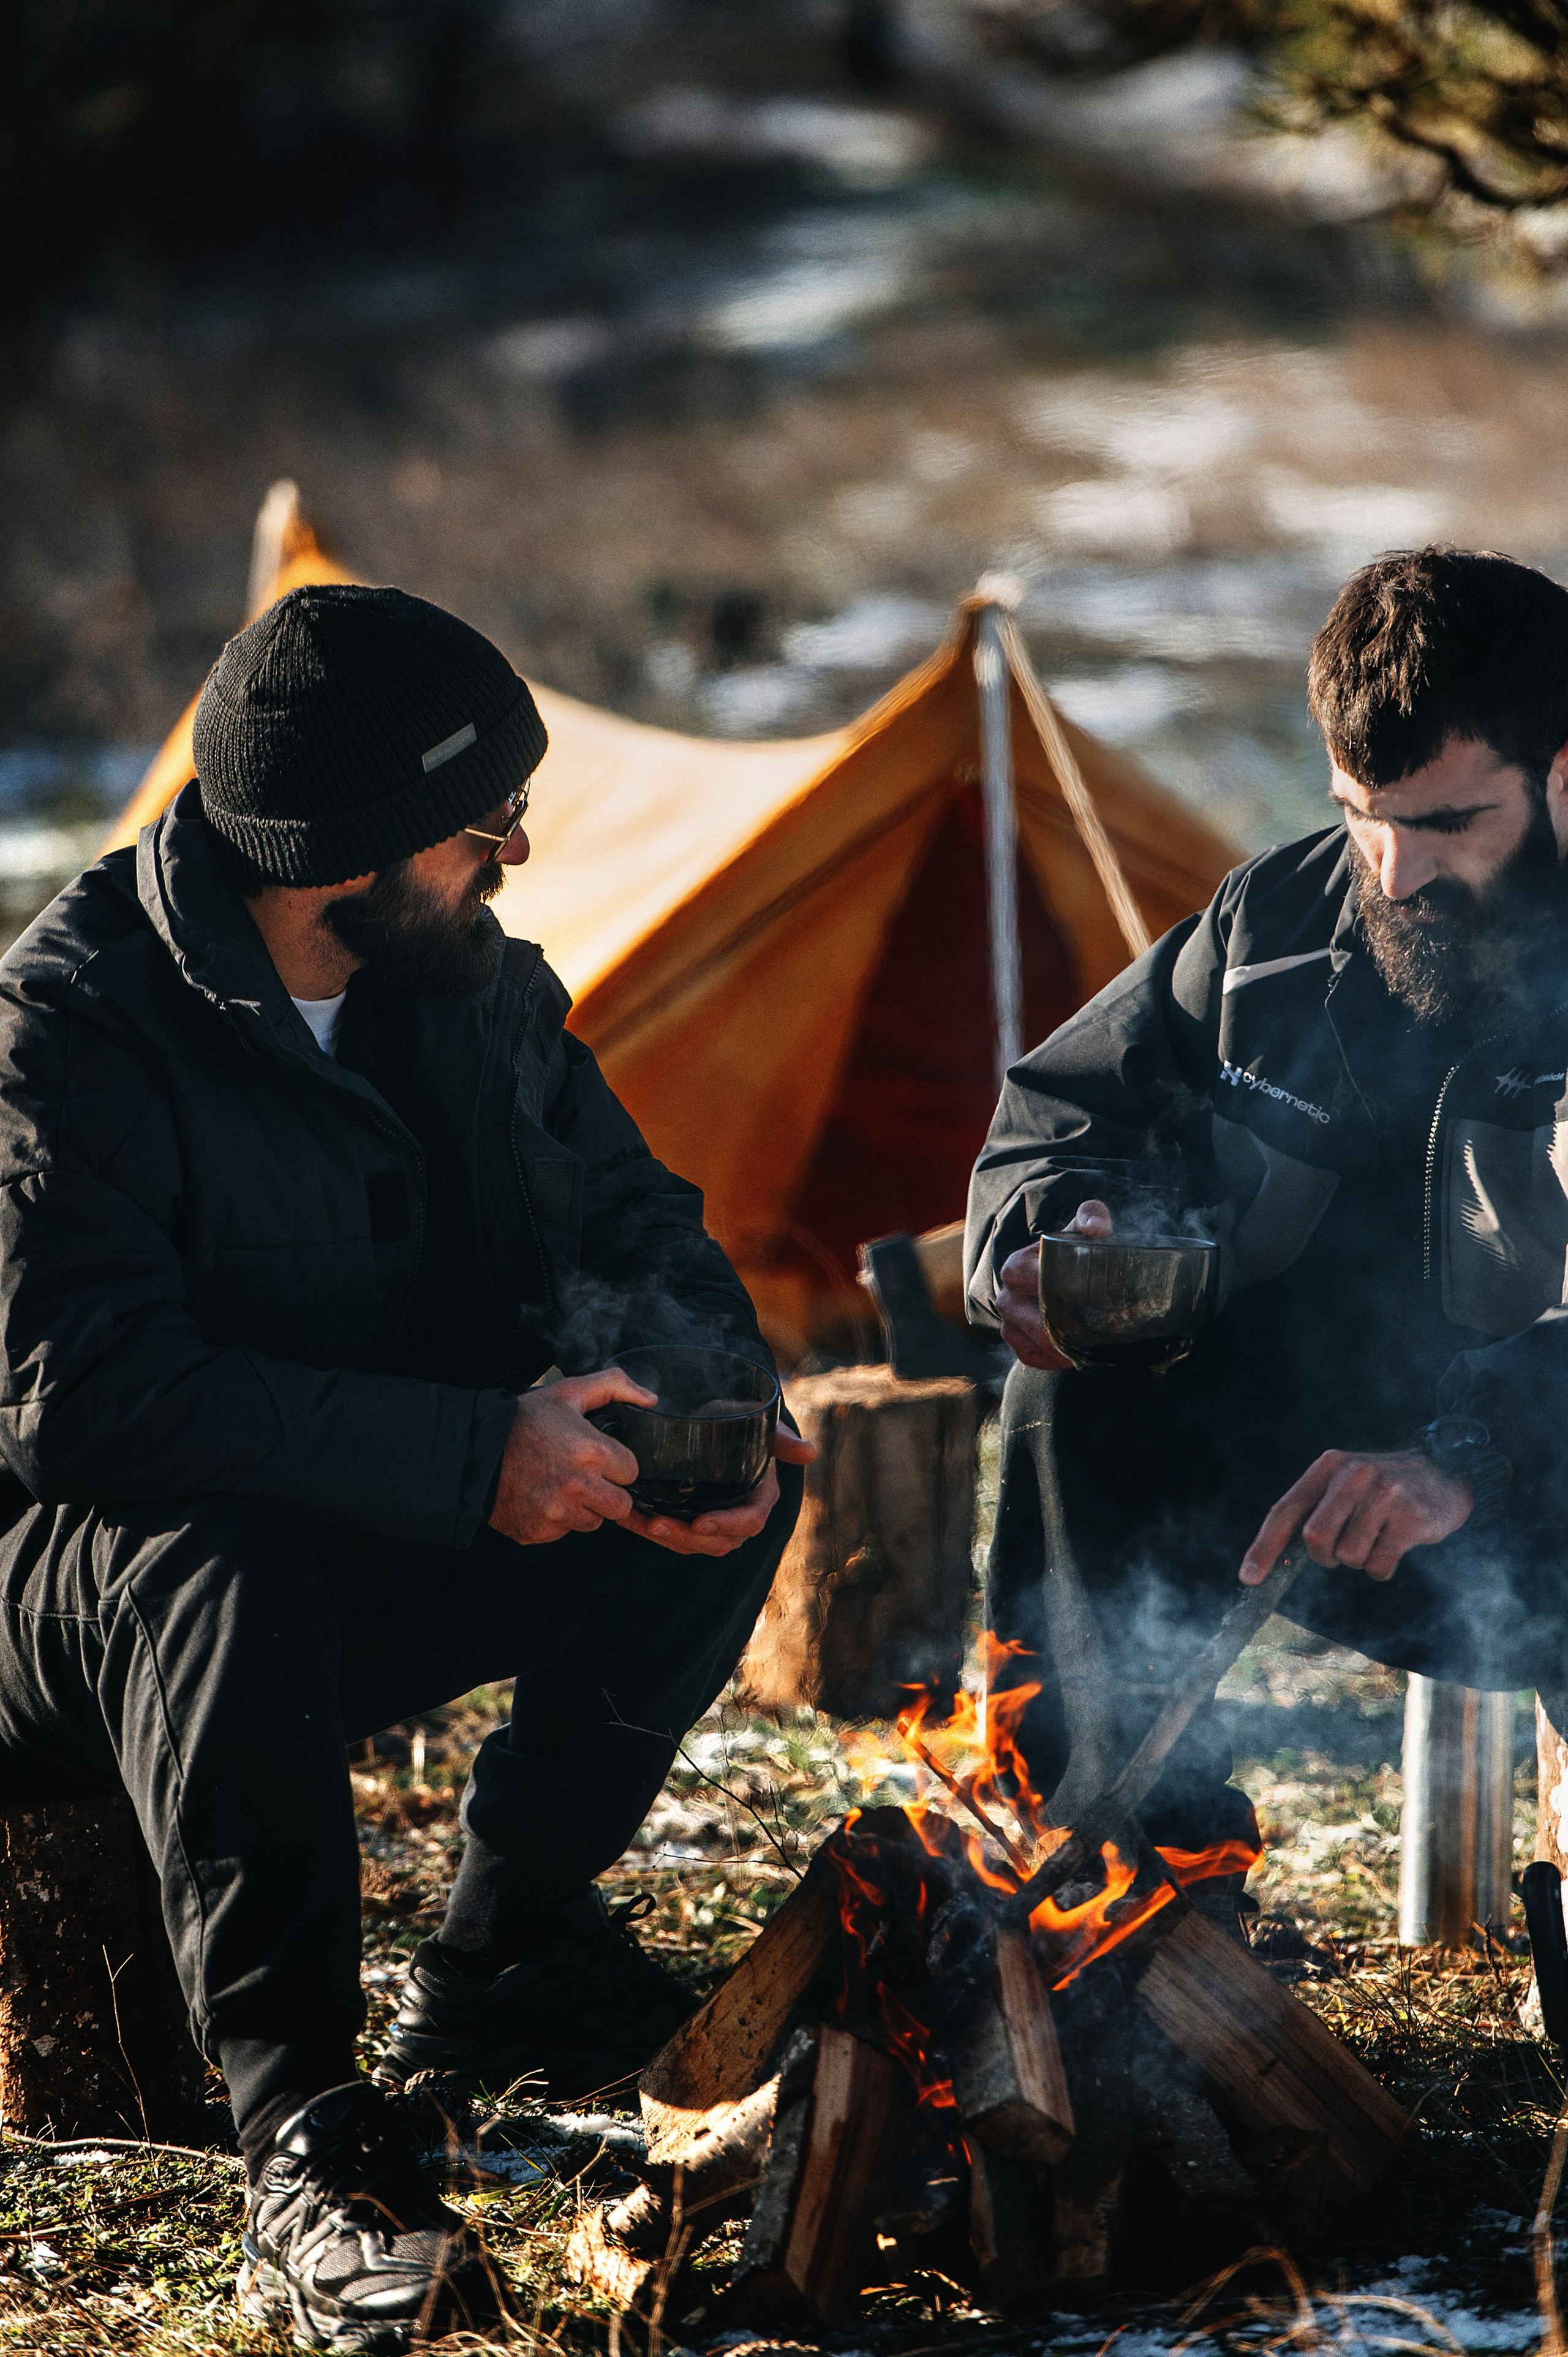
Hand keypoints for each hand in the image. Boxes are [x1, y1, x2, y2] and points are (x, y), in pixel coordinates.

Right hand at [487, 1369, 655, 1545]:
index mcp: (593, 1453)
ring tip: (559, 1485)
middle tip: (585, 1476)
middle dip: (608, 1492)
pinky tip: (541, 1498)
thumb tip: (650, 1398)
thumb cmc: (521, 1421)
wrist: (471, 1452)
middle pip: (621, 1506)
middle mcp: (579, 1488)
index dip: (616, 1463)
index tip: (598, 1457)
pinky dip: (556, 1521)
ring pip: (594, 1522)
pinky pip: (563, 1533)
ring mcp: (558, 1515)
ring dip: (584, 1508)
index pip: (632, 1472)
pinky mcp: (539, 1533)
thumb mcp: (567, 1392)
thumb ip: (614, 1387)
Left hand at [624, 1426, 816, 1557]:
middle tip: (656, 1523)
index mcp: (761, 1496)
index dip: (727, 1525)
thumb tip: (810, 1453)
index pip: (750, 1521)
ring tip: (639, 1521)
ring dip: (666, 1537)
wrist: (712, 1419)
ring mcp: (714, 1520)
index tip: (700, 1521)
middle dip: (687, 1537)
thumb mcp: (758, 1424)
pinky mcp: (689, 1519)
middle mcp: (739, 1514)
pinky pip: (673, 1535)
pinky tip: (628, 1517)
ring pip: (694, 1544)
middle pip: (719, 1541)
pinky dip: (650, 1529)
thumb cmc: (738, 1419)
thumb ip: (782, 1440)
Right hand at [997, 1199, 1113, 1368]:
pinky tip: (1077, 1352)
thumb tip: (1095, 1227)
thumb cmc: (1073, 1251)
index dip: (1061, 1289)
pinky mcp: (1017, 1345)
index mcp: (1016, 1267)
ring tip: (1093, 1342)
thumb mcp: (1083, 1228)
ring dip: (1066, 1347)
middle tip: (1101, 1329)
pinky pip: (1034, 1358)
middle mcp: (1006, 1297)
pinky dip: (1057, 1360)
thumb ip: (1091, 1217)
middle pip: (1035, 1321)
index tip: (1091, 1295)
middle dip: (1068, 1327)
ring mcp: (1009, 1324)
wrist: (1062, 1276)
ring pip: (1036, 1344)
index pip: (1033, 1280)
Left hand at [1239, 1448, 1472, 1586]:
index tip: (1249, 1578)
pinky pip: (1379, 1565)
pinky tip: (1396, 1546)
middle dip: (1326, 1556)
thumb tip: (1275, 1559)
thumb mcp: (1346, 1483)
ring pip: (1348, 1556)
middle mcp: (1353, 1475)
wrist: (1449, 1470)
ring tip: (1378, 1538)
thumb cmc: (1386, 1487)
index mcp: (1329, 1467)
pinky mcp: (1411, 1517)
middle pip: (1315, 1539)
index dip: (1264, 1547)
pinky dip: (1382, 1568)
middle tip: (1346, 1548)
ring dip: (1359, 1560)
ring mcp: (1383, 1494)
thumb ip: (1315, 1510)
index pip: (1285, 1511)